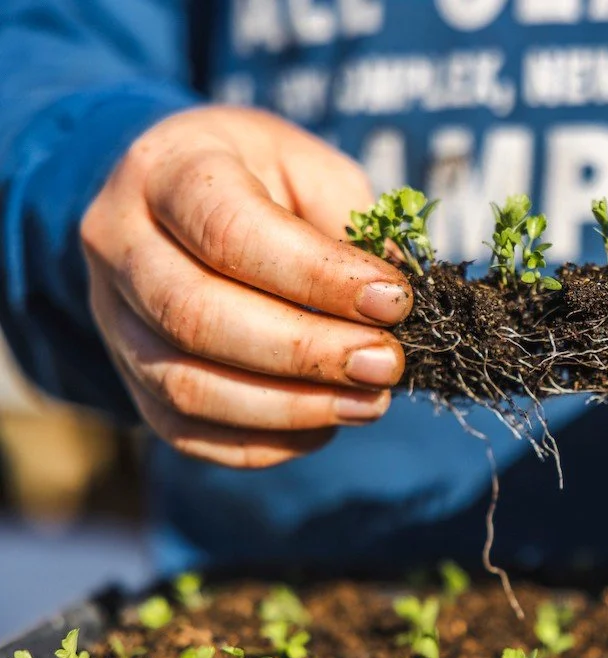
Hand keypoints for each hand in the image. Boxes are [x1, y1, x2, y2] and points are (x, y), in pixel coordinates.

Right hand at [82, 107, 410, 467]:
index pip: (230, 232)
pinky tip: (324, 425)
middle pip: (198, 317)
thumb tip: (397, 305)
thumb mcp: (312, 170)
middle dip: (307, 352)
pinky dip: (263, 441)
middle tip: (387, 363)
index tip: (394, 301)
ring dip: (291, 408)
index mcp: (168, 168)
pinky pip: (186, 431)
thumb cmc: (264, 182)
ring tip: (369, 403)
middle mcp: (120, 242)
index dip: (318, 276)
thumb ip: (352, 228)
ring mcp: (113, 317)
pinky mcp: (130, 376)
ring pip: (187, 386)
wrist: (180, 203)